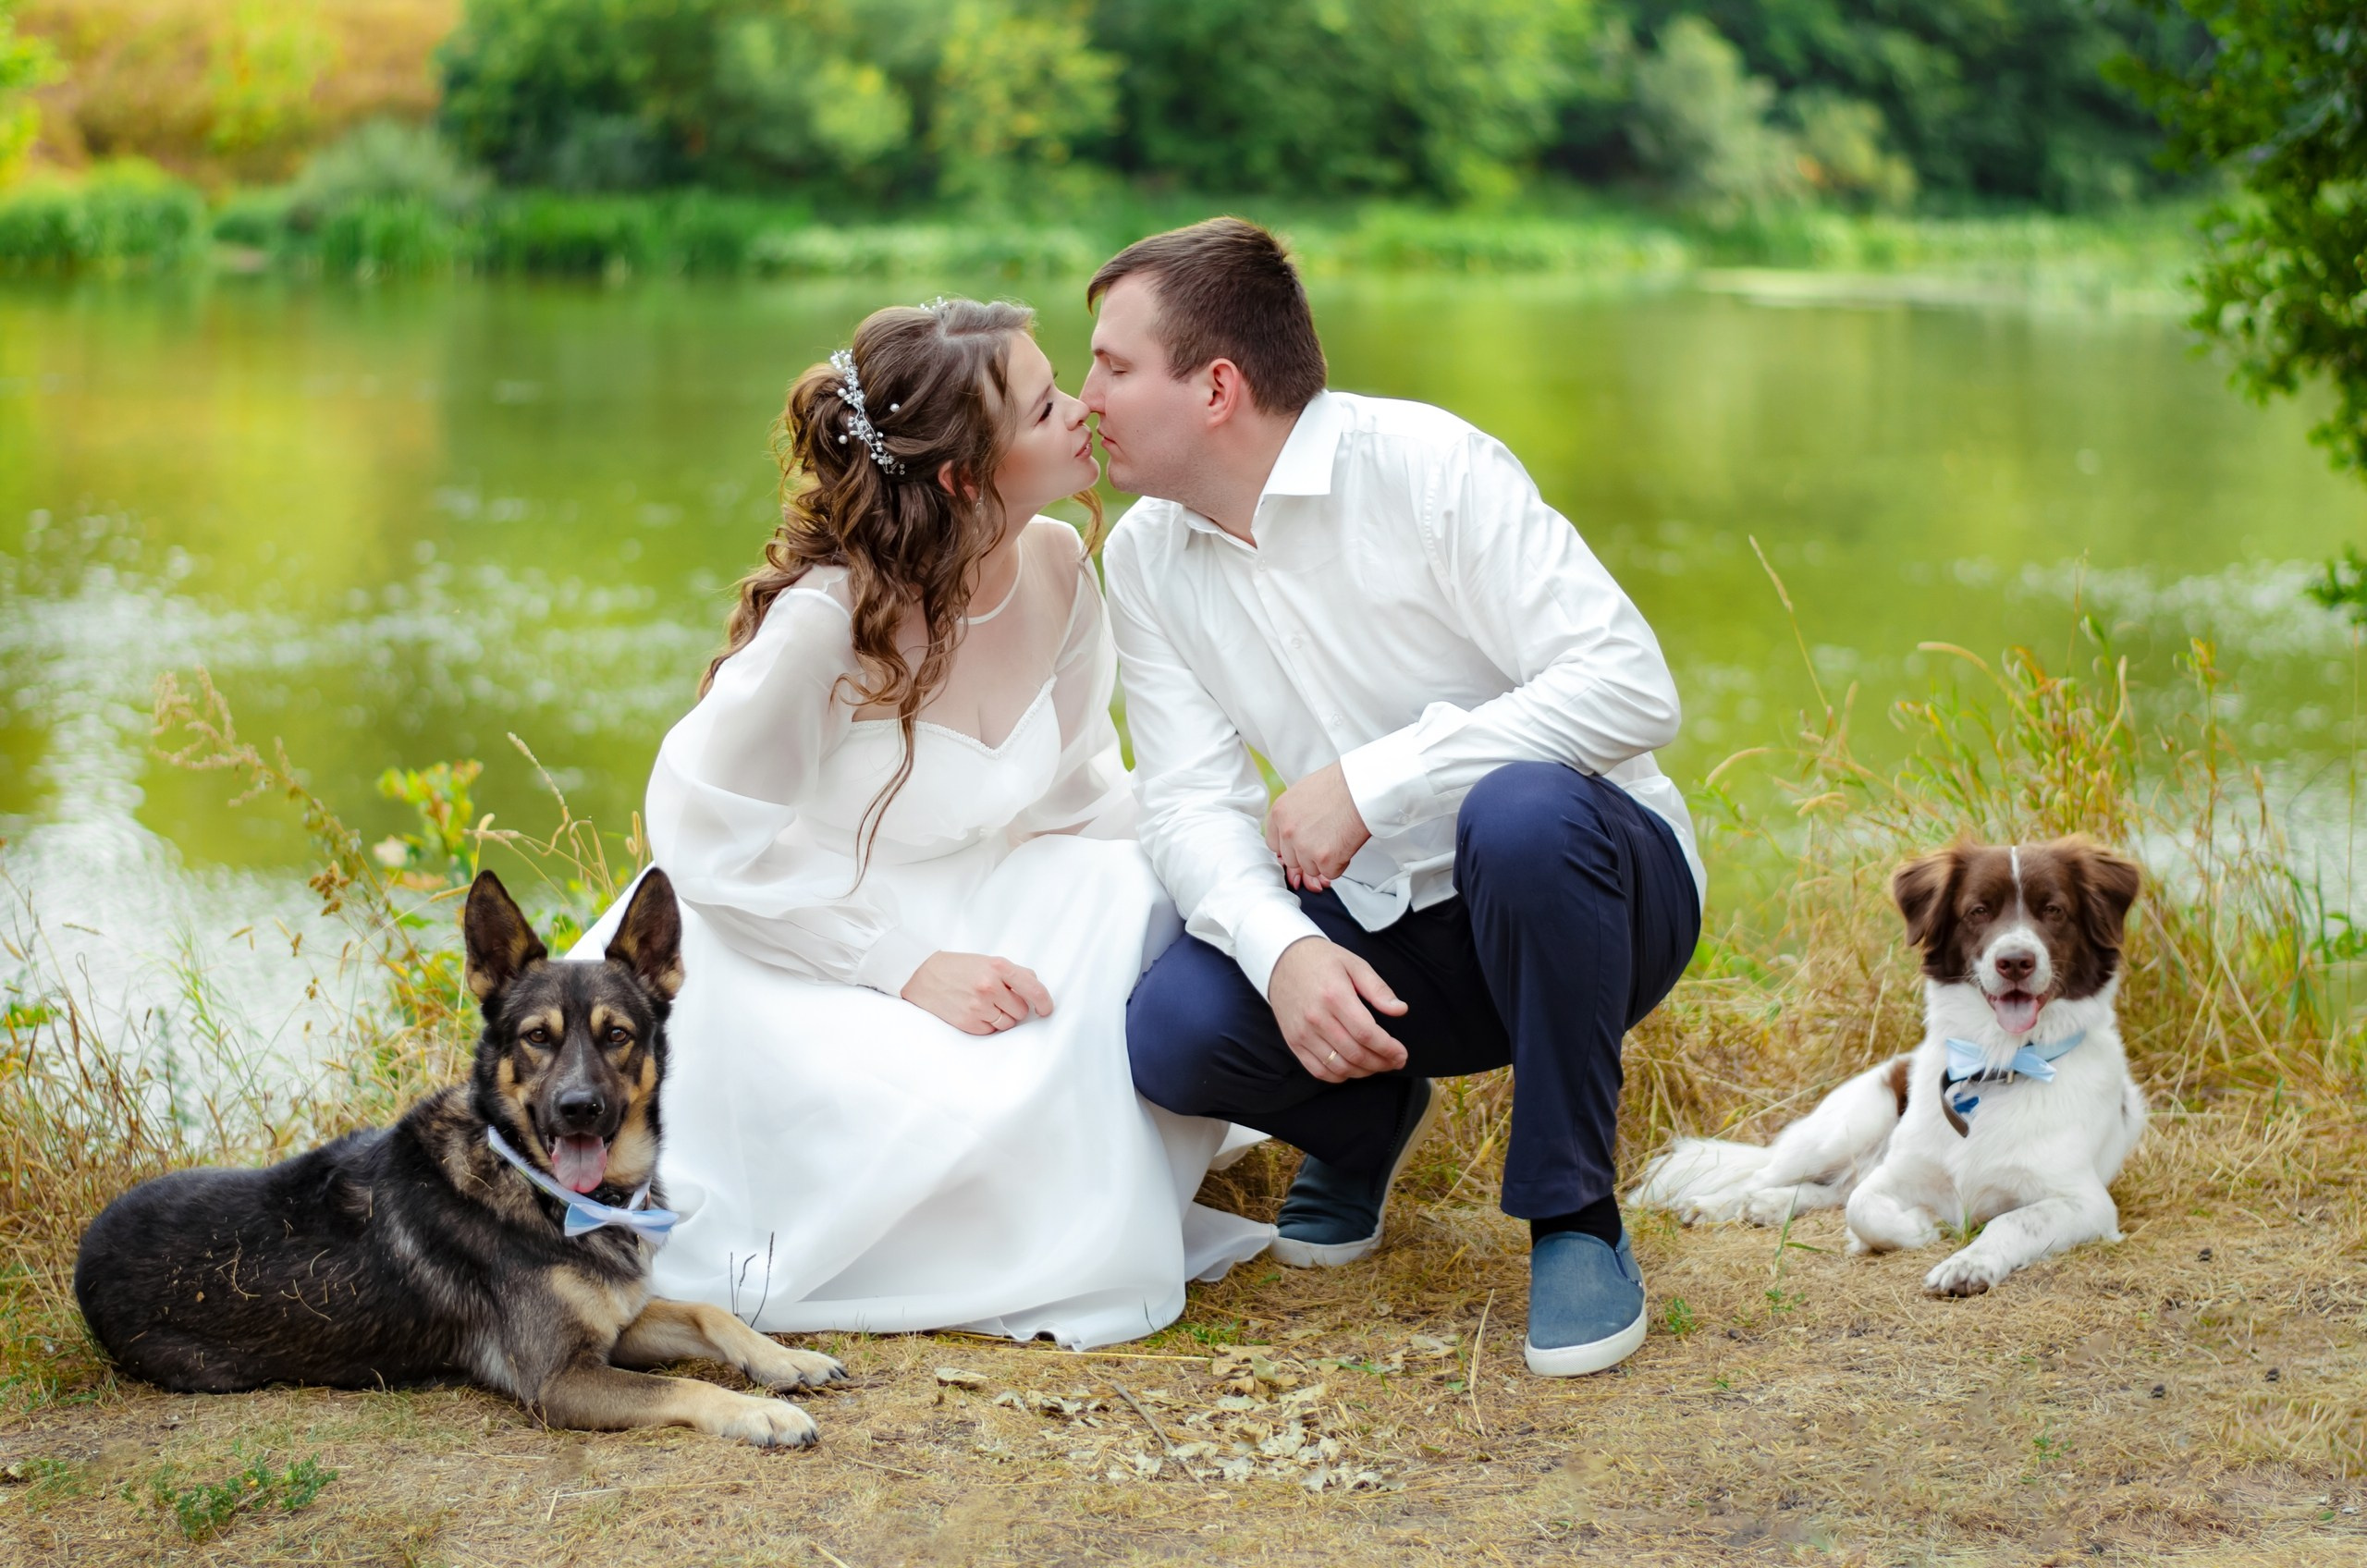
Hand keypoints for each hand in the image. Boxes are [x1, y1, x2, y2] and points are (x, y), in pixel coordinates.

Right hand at [901, 952, 1053, 1034]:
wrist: (923, 977)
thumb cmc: (959, 968)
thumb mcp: (987, 961)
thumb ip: (1014, 973)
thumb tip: (1036, 989)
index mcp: (998, 967)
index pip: (1034, 988)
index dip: (1044, 1002)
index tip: (1046, 1009)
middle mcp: (990, 986)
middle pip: (1021, 1010)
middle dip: (1014, 1007)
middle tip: (998, 998)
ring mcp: (979, 1006)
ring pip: (1008, 1023)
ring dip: (1002, 1017)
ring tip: (985, 1005)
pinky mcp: (969, 1022)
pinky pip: (992, 1031)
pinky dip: (988, 1025)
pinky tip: (975, 1012)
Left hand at [1264, 761, 1370, 892]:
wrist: (1361, 788)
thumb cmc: (1340, 785)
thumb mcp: (1303, 793)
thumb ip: (1293, 816)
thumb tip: (1293, 833)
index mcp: (1280, 813)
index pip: (1274, 843)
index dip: (1290, 846)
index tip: (1300, 844)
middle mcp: (1288, 831)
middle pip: (1291, 859)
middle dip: (1307, 855)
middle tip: (1325, 839)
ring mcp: (1305, 847)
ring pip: (1310, 869)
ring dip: (1324, 860)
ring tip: (1337, 838)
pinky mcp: (1325, 859)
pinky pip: (1330, 873)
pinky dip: (1340, 864)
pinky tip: (1345, 844)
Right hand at [1268, 938, 1407, 1082]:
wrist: (1282, 961)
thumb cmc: (1322, 961)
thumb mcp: (1355, 965)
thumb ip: (1378, 989)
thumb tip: (1400, 1010)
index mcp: (1335, 996)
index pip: (1367, 1034)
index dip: (1388, 1049)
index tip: (1402, 1054)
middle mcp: (1316, 1018)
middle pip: (1355, 1054)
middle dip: (1381, 1063)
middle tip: (1395, 1061)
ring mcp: (1302, 1033)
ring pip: (1339, 1067)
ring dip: (1364, 1072)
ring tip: (1377, 1065)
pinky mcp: (1293, 1042)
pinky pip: (1318, 1070)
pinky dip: (1340, 1076)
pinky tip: (1353, 1068)